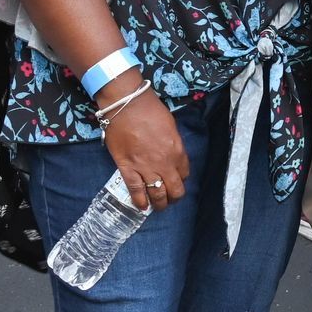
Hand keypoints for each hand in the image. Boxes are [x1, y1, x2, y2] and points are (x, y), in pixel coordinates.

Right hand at [102, 87, 188, 210]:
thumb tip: (171, 154)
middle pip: (174, 189)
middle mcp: (164, 163)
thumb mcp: (171, 127)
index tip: (176, 180)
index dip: (181, 179)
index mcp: (177, 151)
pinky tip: (141, 207)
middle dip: (174, 197)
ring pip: (157, 194)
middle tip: (170, 200)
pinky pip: (135, 190)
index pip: (184, 174)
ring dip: (159, 204)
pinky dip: (139, 201)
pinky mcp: (127, 168)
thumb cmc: (150, 110)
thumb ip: (173, 144)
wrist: (127, 105)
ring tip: (158, 207)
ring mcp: (145, 167)